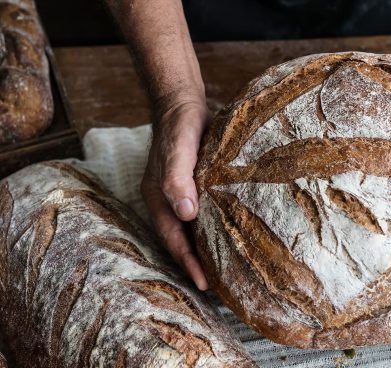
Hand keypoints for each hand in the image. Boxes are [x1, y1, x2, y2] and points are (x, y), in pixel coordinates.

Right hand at [141, 98, 209, 289]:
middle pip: (182, 240)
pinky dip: (215, 228)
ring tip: (227, 269)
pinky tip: (232, 234)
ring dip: (207, 248)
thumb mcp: (177, 150)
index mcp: (158, 199)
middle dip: (197, 263)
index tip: (205, 284)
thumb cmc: (178, 126)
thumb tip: (186, 214)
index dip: (188, 263)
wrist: (184, 102)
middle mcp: (169, 201)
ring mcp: (183, 194)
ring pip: (194, 229)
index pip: (173, 239)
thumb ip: (179, 179)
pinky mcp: (198, 185)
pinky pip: (206, 213)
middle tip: (221, 287)